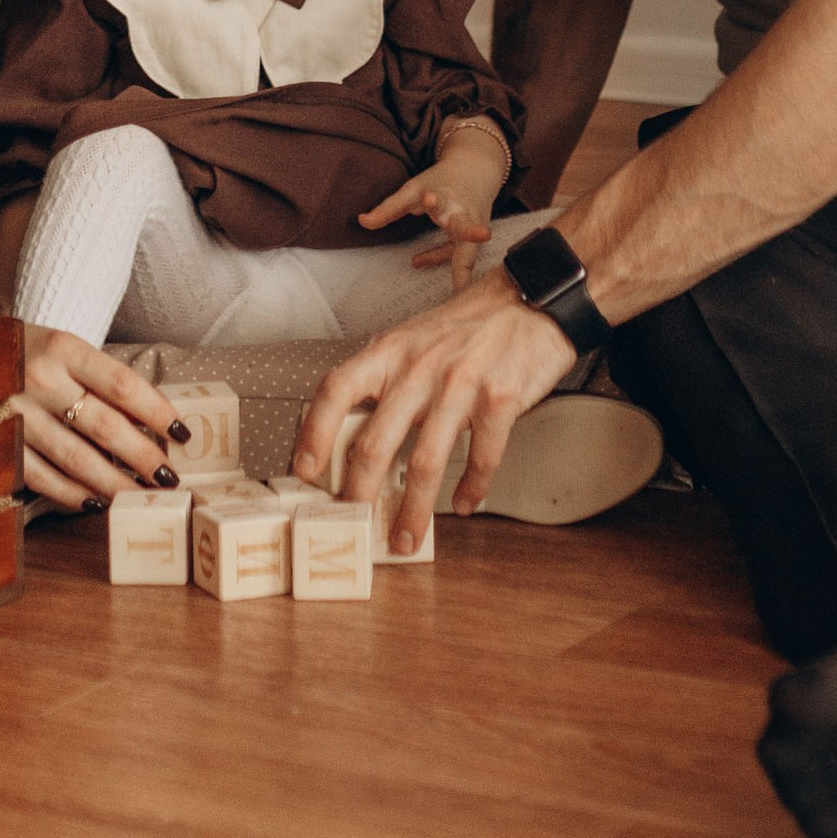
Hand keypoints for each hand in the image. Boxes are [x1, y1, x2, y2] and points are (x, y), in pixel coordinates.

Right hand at [16, 326, 180, 508]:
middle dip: (143, 457)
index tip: (182, 433)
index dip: (157, 411)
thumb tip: (149, 423)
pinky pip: (41, 476)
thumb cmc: (29, 353)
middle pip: (104, 426)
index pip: (123, 384)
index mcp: (63, 348)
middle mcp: (40, 379)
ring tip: (140, 496)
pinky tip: (95, 501)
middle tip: (169, 477)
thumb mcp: (64, 350)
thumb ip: (99, 379)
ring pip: (76, 458)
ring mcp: (16, 413)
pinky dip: (71, 493)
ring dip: (113, 483)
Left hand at [290, 269, 572, 551]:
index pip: (337, 389)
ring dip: (414, 510)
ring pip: (426, 461)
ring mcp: (461, 383)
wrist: (532, 298)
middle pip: (376, 441)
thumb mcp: (414, 339)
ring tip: (406, 538)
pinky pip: (482, 456)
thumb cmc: (467, 324)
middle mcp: (420, 367)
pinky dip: (471, 488)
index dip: (314, 431)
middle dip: (359, 493)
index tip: (304, 470)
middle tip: (353, 525)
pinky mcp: (501, 398)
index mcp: (391, 350)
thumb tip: (355, 434)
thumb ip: (386, 378)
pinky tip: (464, 503)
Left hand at [355, 142, 501, 289]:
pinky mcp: (475, 240)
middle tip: (483, 234)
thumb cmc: (441, 183)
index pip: (436, 198)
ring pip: (470, 250)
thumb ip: (390, 208)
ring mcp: (472, 228)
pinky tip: (424, 271)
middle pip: (467, 225)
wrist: (476, 170)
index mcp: (445, 196)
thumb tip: (362, 222)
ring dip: (466, 268)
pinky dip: (447, 269)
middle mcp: (462, 213)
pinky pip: (459, 258)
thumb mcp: (414, 190)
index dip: (431, 200)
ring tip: (461, 289)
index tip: (429, 198)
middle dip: (473, 231)